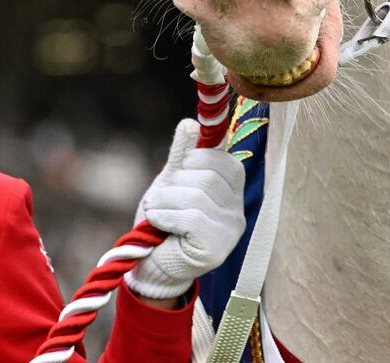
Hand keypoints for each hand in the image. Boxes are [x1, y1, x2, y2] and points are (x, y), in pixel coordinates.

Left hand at [126, 118, 245, 300]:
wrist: (151, 265)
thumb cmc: (163, 222)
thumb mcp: (171, 182)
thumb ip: (182, 155)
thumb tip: (190, 124)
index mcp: (232, 189)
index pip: (223, 159)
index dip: (196, 159)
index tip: (178, 170)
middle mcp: (238, 208)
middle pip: (208, 176)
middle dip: (174, 182)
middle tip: (159, 198)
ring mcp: (230, 230)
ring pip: (197, 196)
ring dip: (165, 200)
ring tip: (155, 211)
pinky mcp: (217, 248)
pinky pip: (192, 217)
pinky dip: (166, 215)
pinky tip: (157, 223)